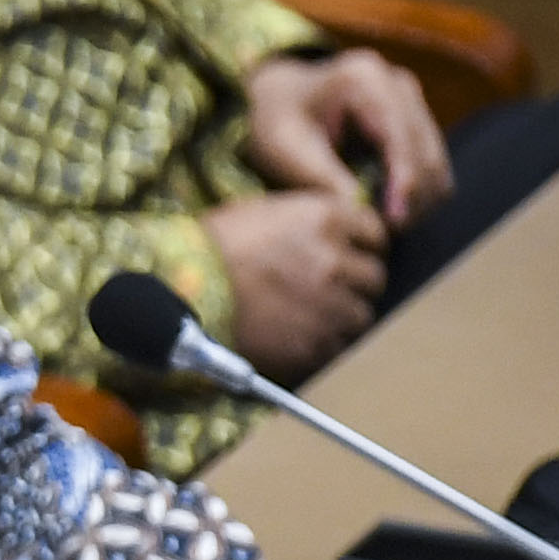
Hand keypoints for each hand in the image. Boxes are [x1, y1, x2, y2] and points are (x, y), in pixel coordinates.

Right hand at [198, 187, 386, 380]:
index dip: (362, 246)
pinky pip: (335, 348)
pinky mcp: (312, 344)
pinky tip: (296, 336)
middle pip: (374, 277)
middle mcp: (337, 261)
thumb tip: (338, 236)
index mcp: (327, 218)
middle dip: (355, 283)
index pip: (376, 233)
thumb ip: (313, 221)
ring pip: (361, 316)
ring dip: (342, 316)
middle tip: (329, 290)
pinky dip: (321, 344)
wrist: (182, 290)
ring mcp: (328, 306)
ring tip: (312, 317)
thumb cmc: (214, 246)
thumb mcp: (269, 211)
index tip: (350, 255)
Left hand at [245, 47, 452, 227]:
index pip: (401, 136)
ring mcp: (410, 99)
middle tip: (389, 234)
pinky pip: (428, 162)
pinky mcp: (413, 118)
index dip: (404, 183)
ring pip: (435, 160)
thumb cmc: (273, 123)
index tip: (395, 222)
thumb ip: (325, 180)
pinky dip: (415, 190)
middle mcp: (397, 83)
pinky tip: (389, 211)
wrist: (276, 100)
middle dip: (414, 196)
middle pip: (427, 149)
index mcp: (365, 79)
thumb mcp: (287, 151)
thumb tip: (368, 218)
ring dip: (419, 197)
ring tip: (388, 226)